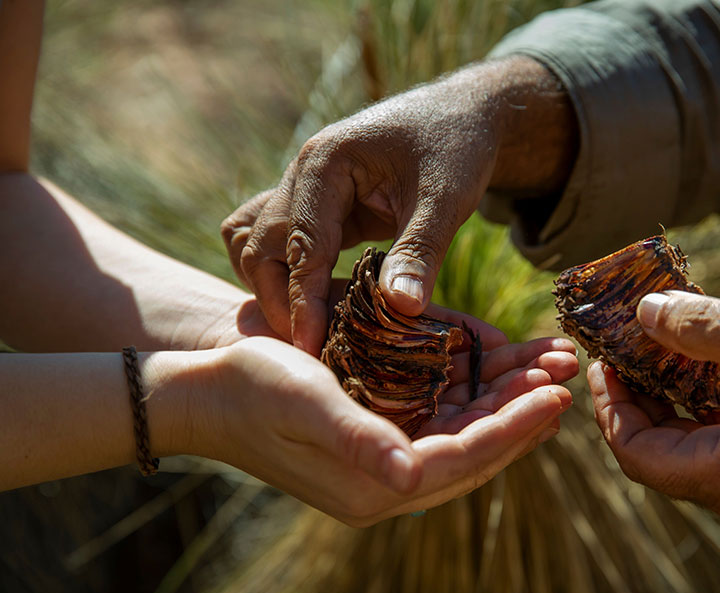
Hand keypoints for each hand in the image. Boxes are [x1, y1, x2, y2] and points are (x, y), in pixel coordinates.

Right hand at [193, 335, 576, 525]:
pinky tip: (501, 373)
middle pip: (473, 449)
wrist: (209, 390)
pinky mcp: (381, 435)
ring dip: (506, 403)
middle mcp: (386, 479)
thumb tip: (410, 479)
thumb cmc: (253, 390)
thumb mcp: (306, 405)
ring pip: (464, 433)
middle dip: (522, 414)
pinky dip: (475, 396)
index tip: (555, 397)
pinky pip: (442, 419)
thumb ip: (360, 441)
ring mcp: (385, 458)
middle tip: (566, 379)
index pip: (461, 459)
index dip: (511, 429)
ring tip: (547, 370)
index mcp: (372, 486)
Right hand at [221, 57, 576, 352]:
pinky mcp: (316, 209)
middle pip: (261, 248)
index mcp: (325, 163)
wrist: (461, 115)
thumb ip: (420, 252)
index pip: (299, 243)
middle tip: (318, 348)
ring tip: (318, 328)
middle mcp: (301, 175)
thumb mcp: (447, 197)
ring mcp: (303, 191)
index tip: (310, 347)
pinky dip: (286, 275)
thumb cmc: (456, 147)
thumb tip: (401, 310)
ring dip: (274, 288)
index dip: (302, 300)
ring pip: (257, 247)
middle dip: (281, 300)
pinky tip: (322, 302)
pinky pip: (278, 244)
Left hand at [588, 290, 719, 529]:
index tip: (602, 360)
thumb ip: (702, 327)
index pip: (635, 453)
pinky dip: (711, 410)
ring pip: (696, 450)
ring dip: (674, 401)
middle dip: (636, 399)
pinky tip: (717, 368)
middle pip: (660, 454)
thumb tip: (643, 311)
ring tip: (667, 349)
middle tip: (628, 349)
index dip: (608, 405)